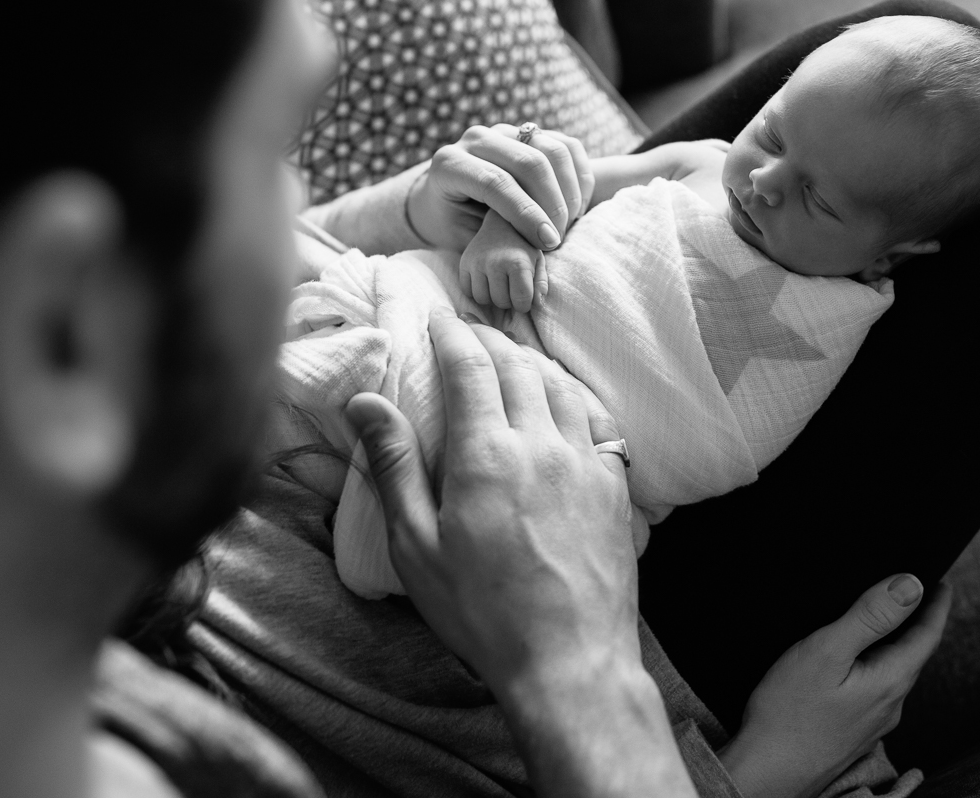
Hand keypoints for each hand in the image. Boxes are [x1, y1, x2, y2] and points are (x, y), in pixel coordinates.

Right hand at [345, 310, 692, 796]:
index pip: (471, 368)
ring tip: (511, 356)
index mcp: (486, 455)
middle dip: (489, 340)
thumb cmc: (482, 612)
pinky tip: (564, 398)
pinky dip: (573, 392)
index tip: (438, 320)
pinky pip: (597, 417)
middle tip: (469, 334)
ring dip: (532, 360)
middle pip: (517, 366)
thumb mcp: (417, 545)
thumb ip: (393, 465)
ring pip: (560, 385)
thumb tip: (365, 402)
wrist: (569, 660)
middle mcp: (541, 444)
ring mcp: (585, 462)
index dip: (452, 336)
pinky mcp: (614, 485)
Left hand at [407, 124, 593, 251]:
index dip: (526, 213)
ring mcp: (505, 131)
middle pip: (529, 162)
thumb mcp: (463, 239)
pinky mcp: (530, 132)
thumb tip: (538, 238)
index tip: (548, 242)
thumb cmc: (455, 228)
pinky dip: (579, 179)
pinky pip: (568, 147)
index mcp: (450, 164)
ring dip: (569, 193)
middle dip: (553, 205)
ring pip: (553, 151)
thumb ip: (494, 236)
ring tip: (567, 226)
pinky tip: (575, 210)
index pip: (495, 182)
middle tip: (558, 239)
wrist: (449, 203)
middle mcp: (476, 139)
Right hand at [460, 209, 547, 311]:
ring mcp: (477, 263)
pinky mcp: (464, 262)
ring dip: (491, 298)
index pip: (521, 301)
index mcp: (518, 263)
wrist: (502, 223)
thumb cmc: (524, 247)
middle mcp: (495, 263)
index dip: (525, 304)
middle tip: (511, 289)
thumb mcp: (539, 262)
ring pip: (482, 299)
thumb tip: (538, 305)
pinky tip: (486, 281)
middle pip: (501, 302)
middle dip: (509, 301)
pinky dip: (477, 291)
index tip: (525, 297)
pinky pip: (467, 291)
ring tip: (499, 286)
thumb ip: (541, 283)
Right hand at [720, 575, 951, 797]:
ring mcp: (873, 723)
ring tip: (886, 619)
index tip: (942, 578)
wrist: (766, 773)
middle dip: (917, 621)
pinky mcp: (853, 732)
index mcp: (891, 680)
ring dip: (895, 643)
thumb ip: (871, 617)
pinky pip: (874, 689)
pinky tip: (854, 661)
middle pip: (913, 654)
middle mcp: (890, 705)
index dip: (937, 603)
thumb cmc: (789, 714)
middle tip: (914, 589)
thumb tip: (912, 585)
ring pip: (893, 672)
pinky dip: (875, 664)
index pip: (928, 635)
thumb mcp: (828, 650)